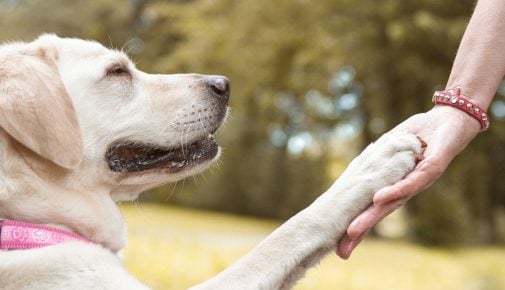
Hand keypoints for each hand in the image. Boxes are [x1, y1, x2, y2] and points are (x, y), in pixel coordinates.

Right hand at [336, 105, 480, 258]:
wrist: (451, 121)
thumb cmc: (420, 135)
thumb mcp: (391, 147)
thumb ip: (377, 160)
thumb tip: (357, 167)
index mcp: (394, 185)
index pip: (371, 208)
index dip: (357, 224)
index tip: (338, 243)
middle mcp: (405, 189)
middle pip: (378, 213)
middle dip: (359, 230)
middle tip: (341, 249)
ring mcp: (417, 182)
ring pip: (392, 204)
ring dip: (371, 217)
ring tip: (353, 230)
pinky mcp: (430, 170)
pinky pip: (409, 183)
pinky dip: (392, 191)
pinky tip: (378, 199)